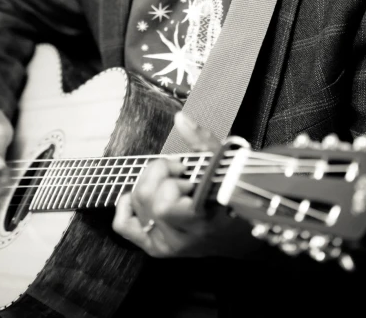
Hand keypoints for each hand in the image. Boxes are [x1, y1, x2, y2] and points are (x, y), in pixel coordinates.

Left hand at [113, 111, 223, 257]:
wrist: (241, 232)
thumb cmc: (235, 197)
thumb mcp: (224, 166)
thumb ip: (202, 141)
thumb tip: (180, 118)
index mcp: (200, 223)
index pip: (164, 205)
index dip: (169, 178)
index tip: (184, 169)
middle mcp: (181, 240)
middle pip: (146, 198)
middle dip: (159, 174)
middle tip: (178, 172)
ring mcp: (166, 246)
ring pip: (137, 204)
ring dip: (150, 184)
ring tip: (171, 183)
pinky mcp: (155, 247)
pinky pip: (123, 225)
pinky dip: (127, 205)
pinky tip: (145, 196)